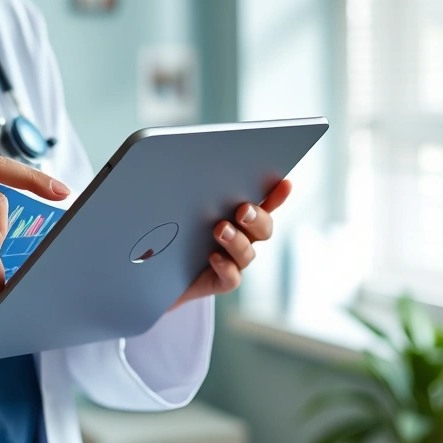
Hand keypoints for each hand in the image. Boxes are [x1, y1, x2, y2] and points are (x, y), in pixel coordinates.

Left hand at [169, 179, 292, 310]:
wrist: (158, 269)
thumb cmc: (171, 231)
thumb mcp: (181, 207)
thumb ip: (194, 192)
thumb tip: (189, 161)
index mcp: (236, 217)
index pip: (263, 205)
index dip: (276, 196)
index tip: (284, 183)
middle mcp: (241, 238)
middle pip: (263, 229)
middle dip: (257, 218)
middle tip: (243, 209)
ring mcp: (233, 261)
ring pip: (247, 253)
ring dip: (237, 240)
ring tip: (220, 229)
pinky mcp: (220, 281)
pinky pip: (232, 277)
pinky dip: (226, 267)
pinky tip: (214, 257)